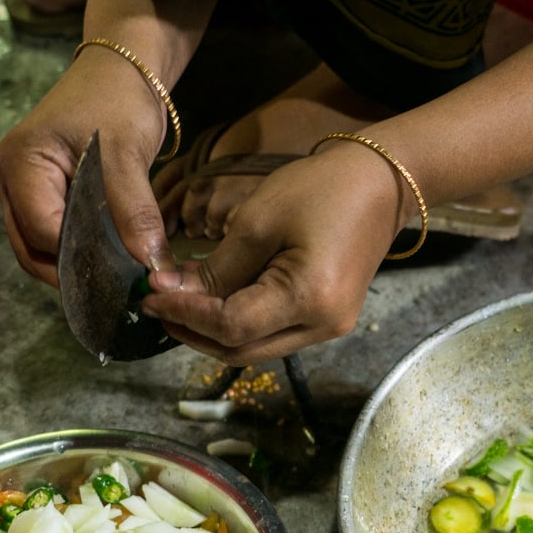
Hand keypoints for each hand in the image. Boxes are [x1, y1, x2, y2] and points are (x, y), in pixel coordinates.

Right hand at [0, 50, 174, 285]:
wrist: (120, 72)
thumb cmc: (117, 100)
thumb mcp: (128, 155)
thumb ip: (136, 215)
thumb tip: (155, 271)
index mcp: (19, 163)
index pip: (43, 230)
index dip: (82, 257)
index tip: (125, 274)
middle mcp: (9, 180)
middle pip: (32, 248)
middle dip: (74, 271)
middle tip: (121, 287)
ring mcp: (21, 190)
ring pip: (40, 248)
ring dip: (76, 265)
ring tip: (118, 275)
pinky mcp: (40, 196)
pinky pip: (53, 235)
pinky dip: (79, 250)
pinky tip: (111, 258)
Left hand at [142, 144, 403, 362]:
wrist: (382, 182)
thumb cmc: (323, 189)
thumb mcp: (259, 220)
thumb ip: (216, 267)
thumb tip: (170, 291)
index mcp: (310, 300)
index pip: (231, 327)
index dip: (186, 314)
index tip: (150, 296)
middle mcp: (323, 326)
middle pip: (241, 350)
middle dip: (193, 330)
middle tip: (156, 303)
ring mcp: (328, 326)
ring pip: (255, 346)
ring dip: (213, 328)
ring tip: (177, 298)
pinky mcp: (327, 317)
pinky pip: (272, 331)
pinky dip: (238, 319)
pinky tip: (212, 295)